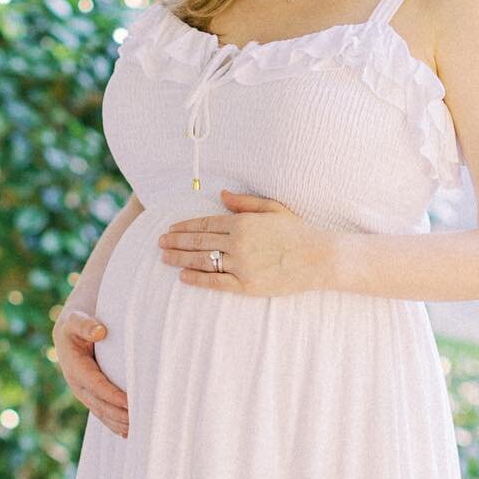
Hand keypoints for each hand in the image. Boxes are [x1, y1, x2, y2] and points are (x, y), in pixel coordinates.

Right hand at [53, 304, 128, 437]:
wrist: (70, 331)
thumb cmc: (77, 323)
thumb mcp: (76, 319)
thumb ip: (85, 325)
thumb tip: (100, 331)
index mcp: (74, 367)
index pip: (96, 385)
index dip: (112, 395)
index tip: (130, 402)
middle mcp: (77, 384)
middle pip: (100, 404)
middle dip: (119, 414)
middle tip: (141, 421)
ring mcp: (83, 392)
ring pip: (101, 412)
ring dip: (118, 423)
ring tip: (138, 430)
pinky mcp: (90, 395)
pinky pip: (102, 413)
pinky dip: (114, 424)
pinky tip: (127, 432)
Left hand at [157, 188, 336, 295]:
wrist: (320, 258)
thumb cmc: (298, 231)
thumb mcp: (273, 209)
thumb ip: (244, 202)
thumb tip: (221, 193)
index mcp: (242, 222)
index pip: (205, 223)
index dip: (185, 227)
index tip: (170, 229)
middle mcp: (238, 242)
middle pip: (199, 241)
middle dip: (176, 242)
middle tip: (159, 243)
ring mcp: (241, 265)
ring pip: (203, 261)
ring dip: (180, 259)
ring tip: (165, 258)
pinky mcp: (247, 285)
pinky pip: (216, 282)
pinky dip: (197, 279)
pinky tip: (183, 277)